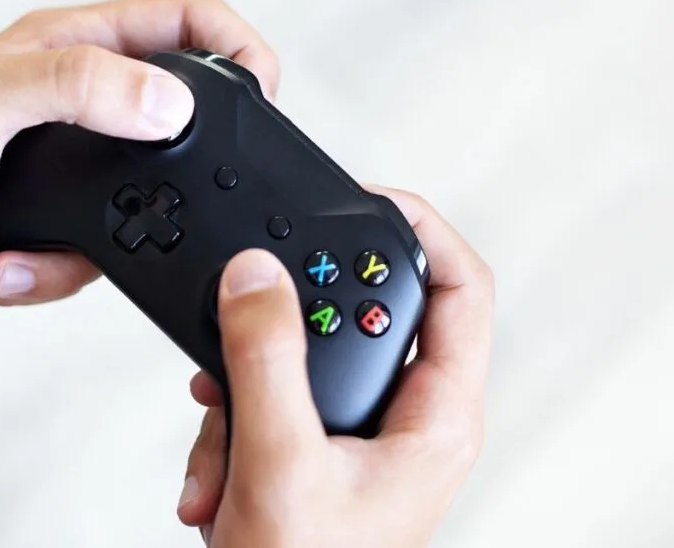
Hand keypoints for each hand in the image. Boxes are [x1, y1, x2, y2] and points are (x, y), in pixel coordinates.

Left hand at [0, 0, 278, 303]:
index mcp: (68, 47)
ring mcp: (65, 163)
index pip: (183, 19)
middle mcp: (74, 100)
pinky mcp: (49, 219)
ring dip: (79, 251)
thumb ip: (79, 86)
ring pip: (134, 211)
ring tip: (16, 253)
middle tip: (162, 208)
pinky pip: (84, 259)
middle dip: (176, 177)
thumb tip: (169, 105)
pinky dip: (37, 275)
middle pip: (175, 119)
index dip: (238, 47)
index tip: (262, 95)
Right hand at [175, 185, 493, 546]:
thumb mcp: (278, 460)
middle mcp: (408, 420)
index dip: (420, 227)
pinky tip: (213, 476)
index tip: (362, 197)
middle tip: (251, 313)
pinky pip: (277, 402)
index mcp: (435, 417)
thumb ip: (264, 358)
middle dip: (290, 323)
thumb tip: (254, 274)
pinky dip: (236, 426)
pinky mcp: (320, 452)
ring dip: (246, 389)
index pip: (460, 287)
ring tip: (220, 448)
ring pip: (305, 360)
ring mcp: (361, 437)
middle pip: (363, 316)